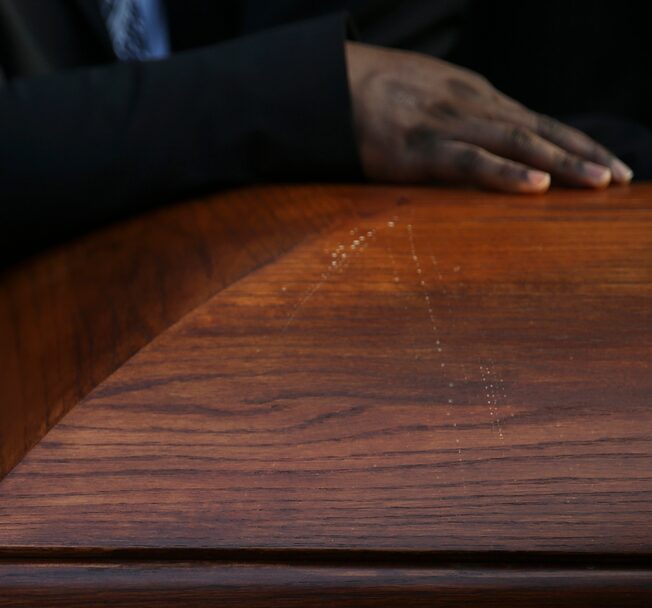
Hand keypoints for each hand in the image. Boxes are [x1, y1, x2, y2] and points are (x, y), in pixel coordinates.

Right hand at [345, 42, 632, 193]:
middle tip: (621, 178)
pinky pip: (469, 162)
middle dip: (584, 153)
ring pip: (517, 142)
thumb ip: (458, 117)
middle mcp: (470, 106)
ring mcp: (445, 126)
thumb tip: (485, 146)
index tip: (610, 164)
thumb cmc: (370, 96)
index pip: (538, 120)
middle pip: (540, 129)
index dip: (576, 142)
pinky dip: (505, 172)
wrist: (324, 83)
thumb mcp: (426, 96)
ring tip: (598, 183)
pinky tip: (535, 185)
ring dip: (563, 163)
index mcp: (473, 95)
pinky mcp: (416, 150)